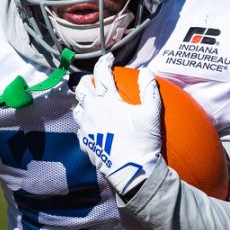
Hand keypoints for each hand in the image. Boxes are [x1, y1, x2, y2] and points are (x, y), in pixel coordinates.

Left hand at [73, 53, 162, 195]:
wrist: (131, 171)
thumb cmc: (143, 141)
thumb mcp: (152, 113)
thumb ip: (149, 89)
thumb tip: (147, 71)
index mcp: (108, 101)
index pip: (101, 73)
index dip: (104, 61)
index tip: (110, 58)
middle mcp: (92, 111)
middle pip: (81, 87)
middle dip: (89, 79)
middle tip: (99, 81)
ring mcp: (85, 127)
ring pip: (77, 107)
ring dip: (85, 101)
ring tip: (95, 103)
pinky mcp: (84, 142)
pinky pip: (80, 128)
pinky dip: (86, 123)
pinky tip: (95, 126)